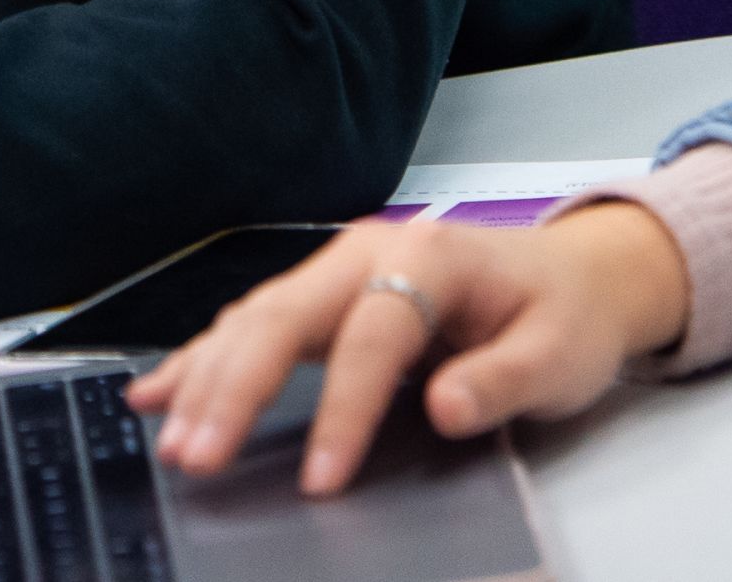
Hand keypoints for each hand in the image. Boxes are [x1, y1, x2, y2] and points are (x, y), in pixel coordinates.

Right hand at [127, 205, 688, 495]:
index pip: (373, 336)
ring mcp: (338, 269)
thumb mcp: (560, 355)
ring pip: (255, 318)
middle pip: (285, 315)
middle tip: (197, 454)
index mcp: (429, 257)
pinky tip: (157, 392)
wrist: (574, 275)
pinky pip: (251, 323)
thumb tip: (444, 405)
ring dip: (207, 379)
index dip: (344, 410)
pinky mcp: (322, 296)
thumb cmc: (563, 315)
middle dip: (234, 387)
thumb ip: (504, 380)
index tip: (321, 480)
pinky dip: (202, 359)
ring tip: (171, 440)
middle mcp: (369, 252)